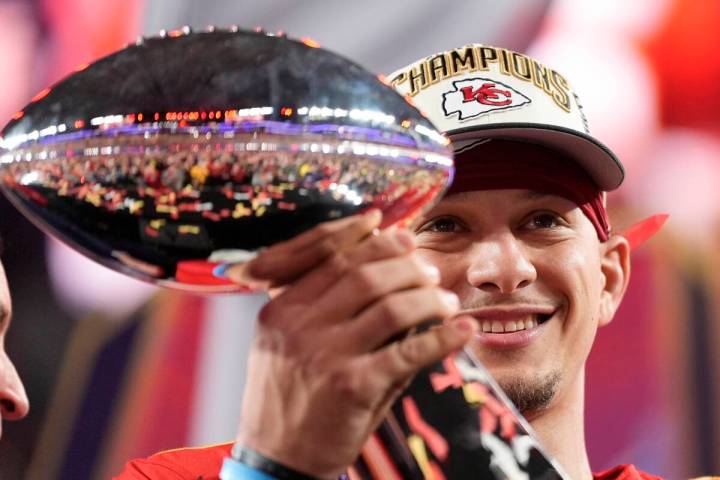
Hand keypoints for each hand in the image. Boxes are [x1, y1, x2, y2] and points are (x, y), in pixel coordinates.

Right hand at [228, 211, 477, 478]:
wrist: (279, 460)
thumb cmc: (291, 398)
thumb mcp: (289, 344)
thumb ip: (327, 308)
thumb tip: (389, 267)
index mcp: (281, 309)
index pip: (332, 257)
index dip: (372, 241)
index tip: (402, 234)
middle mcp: (298, 325)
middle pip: (364, 273)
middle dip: (406, 266)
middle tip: (430, 270)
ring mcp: (324, 355)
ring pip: (391, 306)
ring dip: (428, 298)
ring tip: (446, 300)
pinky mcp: (352, 386)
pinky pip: (409, 351)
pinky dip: (443, 337)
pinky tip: (461, 330)